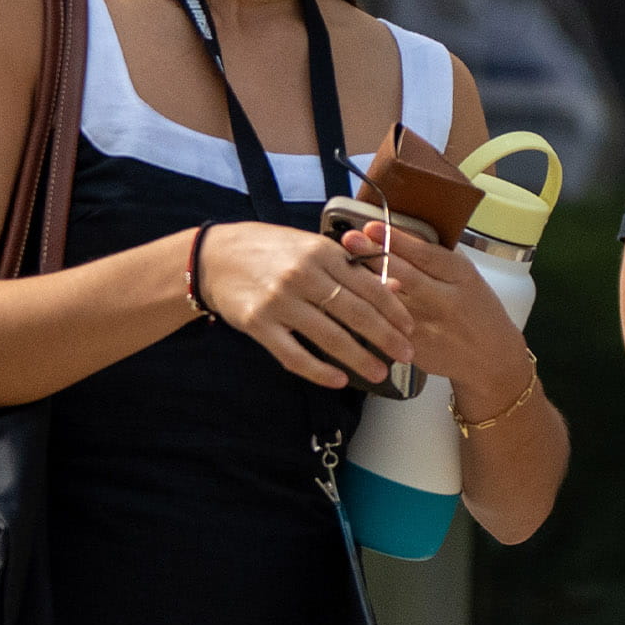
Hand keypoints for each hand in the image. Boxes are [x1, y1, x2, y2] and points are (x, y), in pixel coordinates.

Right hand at [194, 222, 419, 389]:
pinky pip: (294, 355)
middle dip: (386, 338)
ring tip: (379, 373)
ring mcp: (279, 302)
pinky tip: (338, 380)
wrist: (213, 257)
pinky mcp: (258, 325)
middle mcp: (303, 276)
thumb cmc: (269, 249)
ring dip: (359, 359)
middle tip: (406, 355)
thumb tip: (389, 287)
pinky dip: (318, 371)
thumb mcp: (308, 245)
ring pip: (329, 337)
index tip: (411, 328)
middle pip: (355, 313)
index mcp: (321, 252)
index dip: (393, 310)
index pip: (368, 285)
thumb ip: (344, 264)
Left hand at [353, 224, 528, 401]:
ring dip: (366, 283)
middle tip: (350, 239)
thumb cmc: (477, 310)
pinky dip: (370, 312)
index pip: (425, 254)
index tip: (372, 226)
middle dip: (374, 255)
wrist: (491, 358)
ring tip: (344, 265)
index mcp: (462, 276)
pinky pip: (387, 326)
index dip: (396, 240)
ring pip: (391, 301)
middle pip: (405, 274)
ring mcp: (430, 326)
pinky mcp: (415, 348)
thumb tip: (398, 234)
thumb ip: (437, 259)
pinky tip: (352, 301)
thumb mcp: (467, 278)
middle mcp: (446, 300)